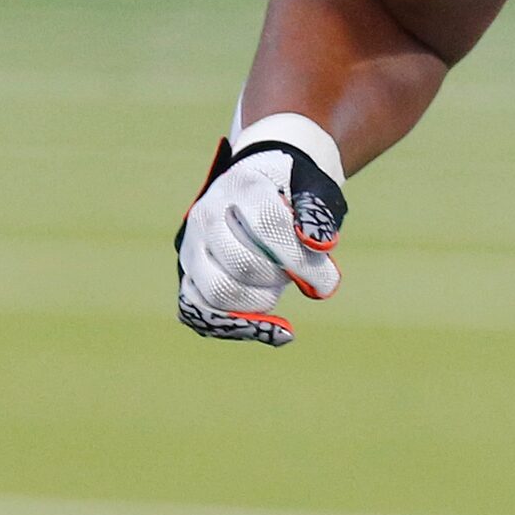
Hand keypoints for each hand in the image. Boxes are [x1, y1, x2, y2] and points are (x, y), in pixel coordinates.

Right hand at [176, 116, 346, 346]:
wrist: (258, 189)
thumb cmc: (292, 193)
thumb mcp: (314, 190)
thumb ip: (317, 216)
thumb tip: (319, 246)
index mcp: (243, 185)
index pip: (269, 227)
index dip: (302, 261)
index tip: (327, 283)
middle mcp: (207, 214)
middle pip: (244, 264)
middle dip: (281, 278)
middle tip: (296, 273)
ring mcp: (191, 246)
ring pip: (220, 292)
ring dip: (261, 300)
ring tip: (278, 284)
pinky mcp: (188, 276)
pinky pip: (202, 312)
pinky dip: (240, 326)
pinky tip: (274, 329)